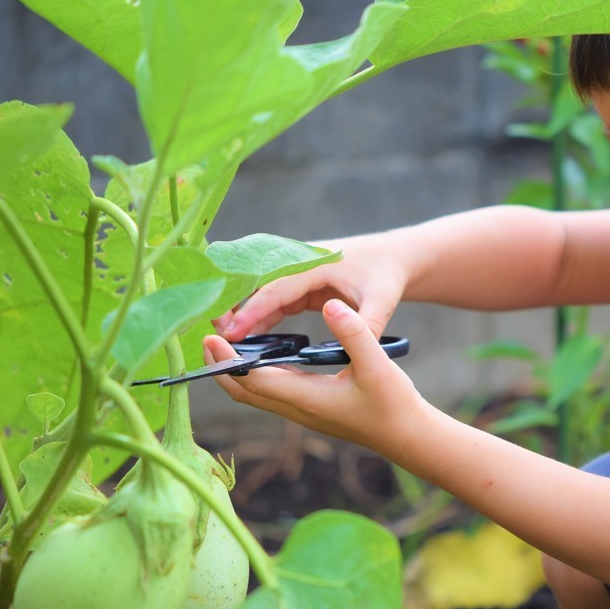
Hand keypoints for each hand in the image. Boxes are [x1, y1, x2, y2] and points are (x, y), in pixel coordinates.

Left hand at [205, 299, 425, 450]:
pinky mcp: (310, 409)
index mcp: (308, 399)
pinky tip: (260, 355)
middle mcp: (299, 409)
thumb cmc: (394, 403)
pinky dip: (254, 375)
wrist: (406, 434)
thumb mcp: (378, 365)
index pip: (254, 381)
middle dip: (220, 368)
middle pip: (243, 393)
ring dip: (235, 372)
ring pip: (255, 394)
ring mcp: (303, 412)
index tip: (212, 337)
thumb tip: (329, 306)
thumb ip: (354, 334)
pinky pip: (270, 393)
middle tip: (206, 338)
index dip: (229, 361)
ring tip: (225, 343)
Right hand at [213, 235, 405, 341]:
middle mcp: (300, 262)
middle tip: (214, 336)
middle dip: (234, 307)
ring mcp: (297, 271)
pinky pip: (272, 299)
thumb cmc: (388, 275)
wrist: (395, 257)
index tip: (232, 332)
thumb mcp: (383, 300)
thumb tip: (354, 350)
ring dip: (242, 313)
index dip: (252, 311)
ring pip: (261, 292)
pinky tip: (245, 337)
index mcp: (316, 263)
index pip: (276, 288)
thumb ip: (368, 324)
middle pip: (257, 284)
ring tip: (223, 341)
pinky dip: (258, 316)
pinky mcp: (299, 283)